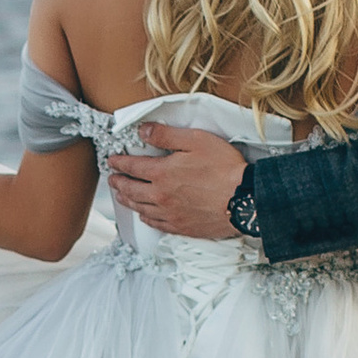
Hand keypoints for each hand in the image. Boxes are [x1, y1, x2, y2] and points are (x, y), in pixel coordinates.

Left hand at [100, 125, 244, 242]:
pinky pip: (156, 223)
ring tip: (121, 195)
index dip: (119, 163)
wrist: (244, 200)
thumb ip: (166, 135)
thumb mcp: (195, 140)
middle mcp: (160, 196)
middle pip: (131, 189)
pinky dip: (145, 218)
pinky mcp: (181, 227)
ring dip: (127, 200)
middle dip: (119, 182)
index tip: (112, 161)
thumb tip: (143, 130)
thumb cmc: (224, 169)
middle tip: (112, 179)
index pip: (132, 167)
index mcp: (161, 173)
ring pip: (140, 208)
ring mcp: (170, 213)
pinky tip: (144, 215)